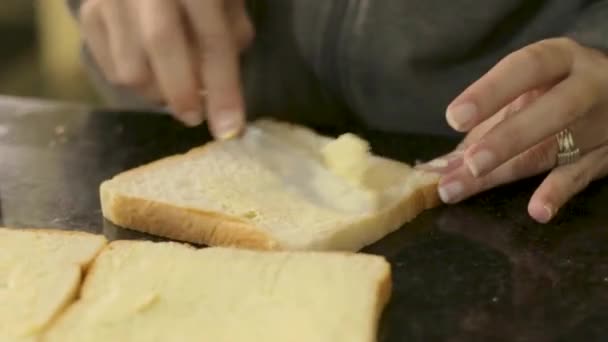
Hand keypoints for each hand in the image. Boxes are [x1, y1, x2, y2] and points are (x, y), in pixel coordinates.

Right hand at [78, 0, 253, 138]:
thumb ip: (230, 32)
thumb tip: (220, 88)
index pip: (212, 38)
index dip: (224, 88)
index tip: (230, 129)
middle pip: (161, 45)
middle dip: (183, 93)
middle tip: (195, 117)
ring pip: (129, 66)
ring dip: (158, 91)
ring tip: (176, 88)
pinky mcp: (89, 12)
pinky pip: (109, 67)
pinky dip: (135, 82)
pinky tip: (152, 72)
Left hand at [421, 38, 607, 222]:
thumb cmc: (555, 90)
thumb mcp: (527, 91)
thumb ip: (486, 122)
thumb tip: (439, 164)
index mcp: (560, 59)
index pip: (525, 68)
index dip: (490, 92)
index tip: (454, 117)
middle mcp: (586, 86)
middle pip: (550, 111)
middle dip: (506, 138)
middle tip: (469, 163)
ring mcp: (601, 122)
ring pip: (556, 147)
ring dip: (508, 169)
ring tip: (467, 186)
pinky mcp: (607, 155)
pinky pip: (582, 175)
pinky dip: (557, 193)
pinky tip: (537, 210)